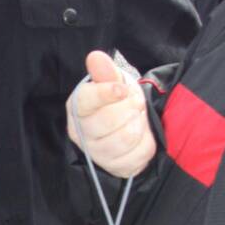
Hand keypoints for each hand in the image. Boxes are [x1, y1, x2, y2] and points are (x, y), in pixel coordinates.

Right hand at [67, 50, 155, 177]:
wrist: (127, 125)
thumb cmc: (116, 101)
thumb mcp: (112, 82)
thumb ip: (104, 71)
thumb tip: (95, 57)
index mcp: (76, 109)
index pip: (85, 101)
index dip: (106, 93)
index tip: (122, 89)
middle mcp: (82, 134)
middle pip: (109, 120)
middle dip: (130, 107)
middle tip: (134, 103)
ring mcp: (98, 154)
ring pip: (126, 137)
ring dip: (139, 123)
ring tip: (136, 118)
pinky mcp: (117, 167)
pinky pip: (140, 154)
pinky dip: (147, 141)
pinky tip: (141, 135)